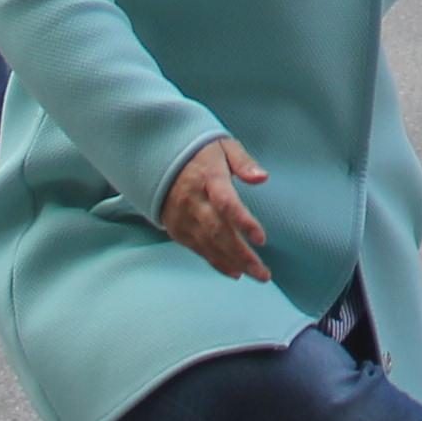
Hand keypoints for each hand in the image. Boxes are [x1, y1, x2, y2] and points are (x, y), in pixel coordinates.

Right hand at [159, 135, 273, 280]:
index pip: (226, 203)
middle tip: (263, 272)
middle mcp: (193, 201)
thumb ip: (244, 162)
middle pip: (218, 232)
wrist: (158, 158)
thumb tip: (262, 178)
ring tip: (256, 274)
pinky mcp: (177, 229)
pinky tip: (235, 272)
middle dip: (242, 254)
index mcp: (208, 177)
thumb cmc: (200, 153)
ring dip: (233, 263)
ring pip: (208, 245)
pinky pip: (198, 249)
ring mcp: (183, 217)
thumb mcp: (224, 146)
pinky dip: (216, 262)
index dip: (243, 223)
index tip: (261, 239)